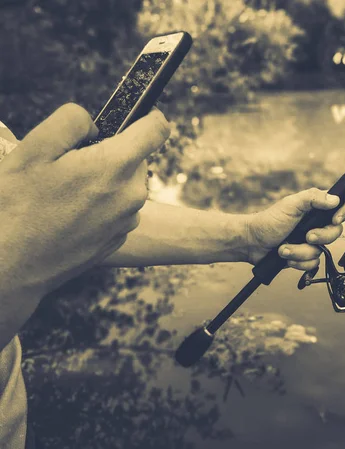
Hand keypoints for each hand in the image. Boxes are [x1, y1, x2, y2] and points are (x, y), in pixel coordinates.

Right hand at [0, 103, 170, 296]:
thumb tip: (95, 125)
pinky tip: (69, 214)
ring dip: (105, 180)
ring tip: (65, 193)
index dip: (148, 116)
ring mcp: (127, 220)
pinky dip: (101, 205)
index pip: (157, 129)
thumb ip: (72, 121)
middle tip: (72, 164)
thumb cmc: (17, 205)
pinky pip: (117, 209)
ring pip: (126, 184)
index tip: (136, 115)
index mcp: (116, 166)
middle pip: (137, 158)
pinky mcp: (118, 238)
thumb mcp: (34, 148)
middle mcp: (132, 194)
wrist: (11, 265)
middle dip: (111, 152)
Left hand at [245, 188, 344, 269]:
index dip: (343, 213)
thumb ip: (313, 198)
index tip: (334, 220)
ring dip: (300, 251)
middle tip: (306, 236)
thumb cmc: (268, 221)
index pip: (341, 206)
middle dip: (320, 237)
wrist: (253, 243)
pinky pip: (312, 263)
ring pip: (321, 251)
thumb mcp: (291, 205)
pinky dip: (298, 261)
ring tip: (284, 247)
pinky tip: (286, 255)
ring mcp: (311, 241)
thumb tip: (334, 200)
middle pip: (335, 232)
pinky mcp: (304, 255)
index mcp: (316, 207)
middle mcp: (316, 223)